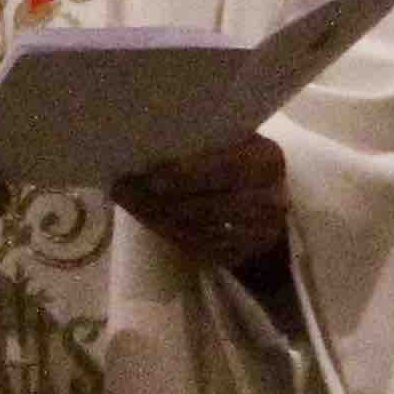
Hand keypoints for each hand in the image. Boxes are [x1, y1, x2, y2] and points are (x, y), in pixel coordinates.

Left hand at [116, 134, 291, 270]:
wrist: (264, 195)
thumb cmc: (236, 156)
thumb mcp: (230, 140)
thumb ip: (201, 142)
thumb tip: (146, 146)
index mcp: (266, 160)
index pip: (223, 169)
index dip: (185, 175)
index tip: (149, 178)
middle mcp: (270, 200)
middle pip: (206, 206)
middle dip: (160, 200)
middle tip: (123, 190)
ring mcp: (258, 233)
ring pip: (197, 230)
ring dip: (157, 218)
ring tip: (129, 203)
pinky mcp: (242, 254)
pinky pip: (198, 248)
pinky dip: (169, 233)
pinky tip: (148, 218)